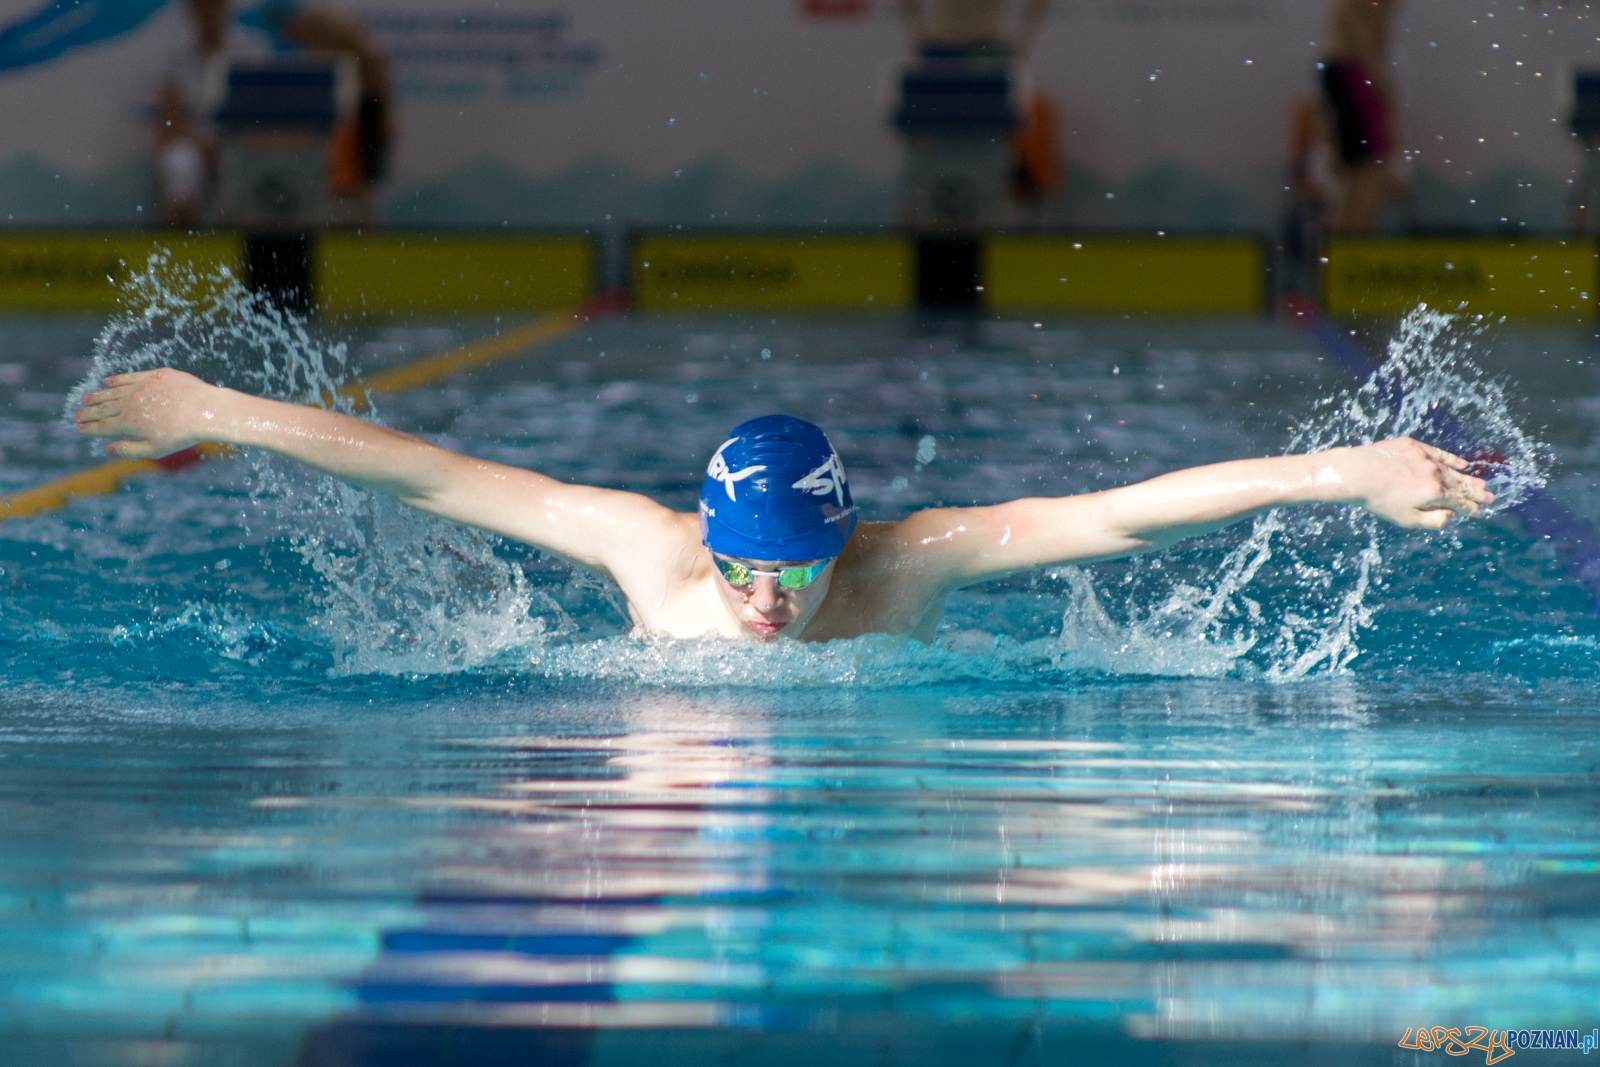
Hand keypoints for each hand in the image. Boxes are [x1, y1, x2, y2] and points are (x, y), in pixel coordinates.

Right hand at [73, 368, 224, 459]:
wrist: (207, 411)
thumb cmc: (183, 435)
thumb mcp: (155, 449)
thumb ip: (128, 449)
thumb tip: (106, 450)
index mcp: (129, 423)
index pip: (103, 426)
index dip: (89, 428)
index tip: (78, 428)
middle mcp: (131, 402)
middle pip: (104, 408)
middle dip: (88, 413)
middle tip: (76, 415)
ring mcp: (142, 387)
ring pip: (114, 391)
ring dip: (98, 396)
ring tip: (86, 399)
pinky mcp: (156, 376)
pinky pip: (131, 377)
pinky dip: (118, 380)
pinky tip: (108, 382)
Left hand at [1346, 438, 1493, 528]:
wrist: (1357, 473)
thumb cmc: (1379, 500)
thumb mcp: (1407, 519)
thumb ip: (1434, 520)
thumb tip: (1452, 515)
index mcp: (1434, 494)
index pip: (1459, 503)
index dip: (1471, 509)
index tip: (1480, 512)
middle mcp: (1434, 474)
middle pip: (1460, 485)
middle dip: (1476, 493)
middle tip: (1491, 498)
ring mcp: (1425, 458)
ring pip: (1451, 470)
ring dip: (1467, 478)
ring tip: (1482, 484)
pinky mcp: (1413, 446)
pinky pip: (1438, 453)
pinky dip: (1451, 459)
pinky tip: (1461, 464)